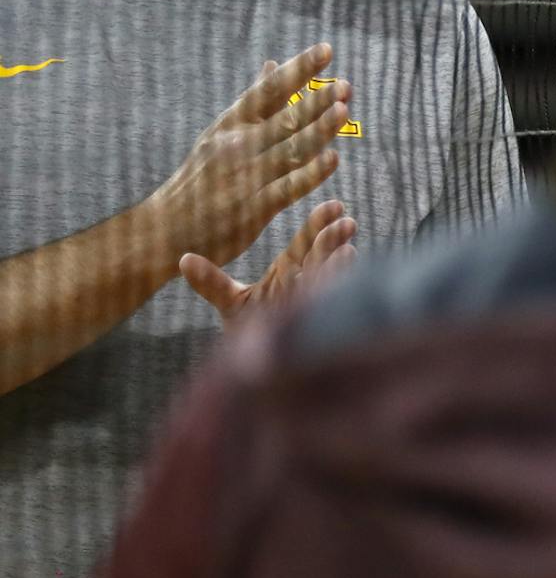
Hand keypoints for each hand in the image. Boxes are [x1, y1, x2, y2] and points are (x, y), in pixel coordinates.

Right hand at [149, 46, 350, 269]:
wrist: (165, 230)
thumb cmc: (200, 181)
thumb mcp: (221, 134)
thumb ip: (254, 103)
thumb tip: (273, 64)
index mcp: (230, 125)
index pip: (268, 90)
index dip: (298, 69)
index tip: (326, 49)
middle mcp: (236, 145)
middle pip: (284, 118)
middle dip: (316, 101)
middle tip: (346, 84)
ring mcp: (245, 176)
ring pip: (290, 149)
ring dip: (318, 129)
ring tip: (343, 109)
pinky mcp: (252, 208)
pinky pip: (287, 187)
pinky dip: (310, 173)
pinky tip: (334, 159)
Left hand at [181, 199, 356, 326]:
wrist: (252, 370)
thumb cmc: (249, 332)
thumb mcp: (230, 301)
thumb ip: (212, 282)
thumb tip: (184, 259)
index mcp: (288, 272)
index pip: (306, 243)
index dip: (319, 225)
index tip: (335, 206)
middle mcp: (305, 287)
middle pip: (321, 260)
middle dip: (333, 243)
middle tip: (348, 223)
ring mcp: (311, 310)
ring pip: (327, 286)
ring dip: (338, 270)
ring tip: (349, 252)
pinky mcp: (312, 332)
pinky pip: (323, 315)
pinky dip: (331, 303)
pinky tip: (342, 290)